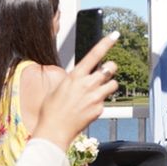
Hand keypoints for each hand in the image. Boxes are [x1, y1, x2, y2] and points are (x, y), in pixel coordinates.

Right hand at [32, 34, 118, 148]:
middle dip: (110, 68)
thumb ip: (71, 80)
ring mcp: (95, 97)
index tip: (115, 35)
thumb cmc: (51, 110)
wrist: (54, 130)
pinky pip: (105, 101)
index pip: (94, 55)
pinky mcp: (99, 109)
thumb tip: (76, 77)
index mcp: (75, 76)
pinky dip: (100, 102)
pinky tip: (88, 108)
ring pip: (114, 84)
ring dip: (108, 85)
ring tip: (97, 91)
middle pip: (111, 68)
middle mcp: (88, 84)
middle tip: (105, 72)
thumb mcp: (57, 88)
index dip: (106, 43)